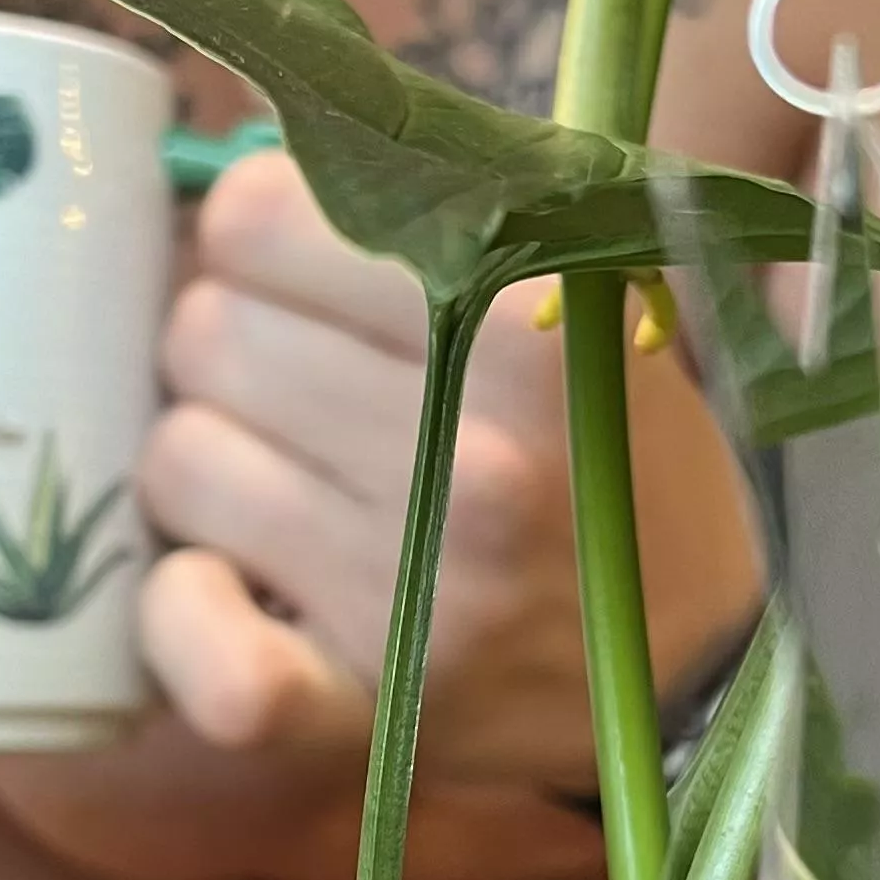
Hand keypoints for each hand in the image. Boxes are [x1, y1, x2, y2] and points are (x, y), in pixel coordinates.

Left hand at [0, 150, 759, 879]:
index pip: (254, 216)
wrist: (703, 659)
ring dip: (208, 472)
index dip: (258, 248)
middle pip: (205, 331)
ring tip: (288, 493)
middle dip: (233, 357)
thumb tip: (223, 168)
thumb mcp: (570, 296)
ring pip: (176, 460)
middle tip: (298, 403)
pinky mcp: (366, 711)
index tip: (303, 290)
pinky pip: (201, 650)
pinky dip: (181, 616)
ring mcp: (418, 591)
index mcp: (525, 325)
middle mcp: (472, 456)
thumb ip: (438, 205)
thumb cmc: (608, 454)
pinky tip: (228, 594)